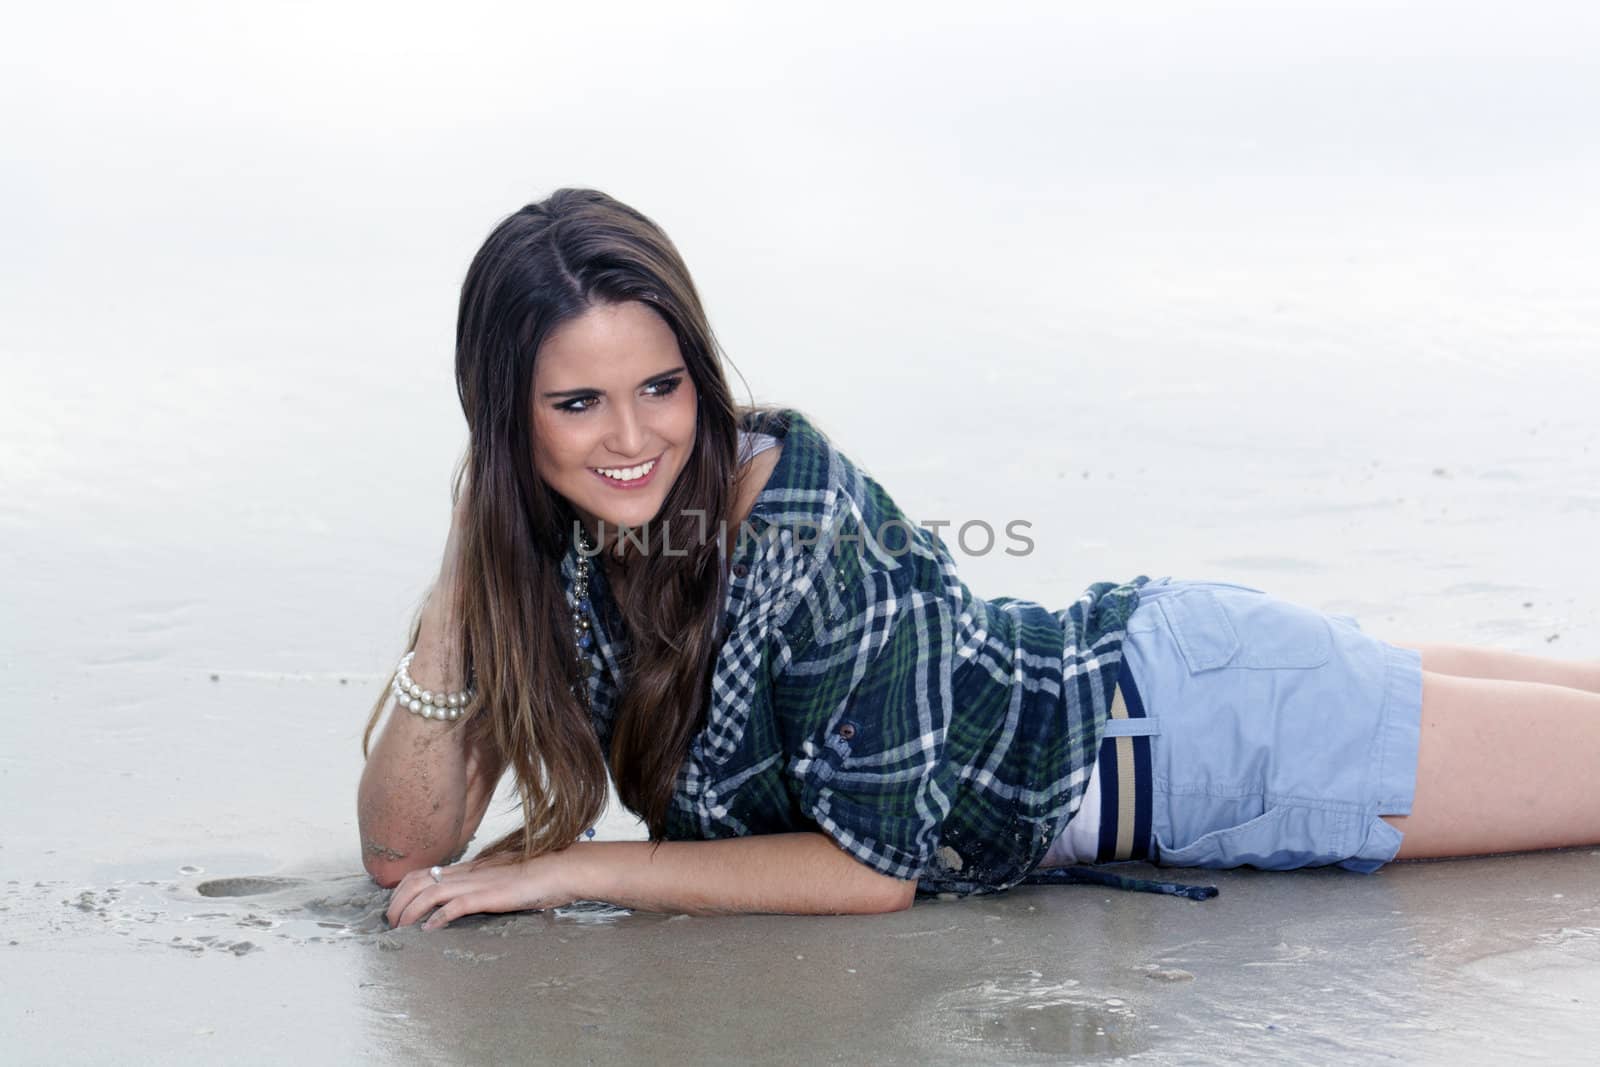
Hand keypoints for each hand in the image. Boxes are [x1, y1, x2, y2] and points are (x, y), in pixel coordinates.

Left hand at [384, 851, 579, 930]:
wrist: (562, 868)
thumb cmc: (538, 874)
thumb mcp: (503, 877)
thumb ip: (483, 885)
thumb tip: (466, 899)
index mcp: (470, 869)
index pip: (424, 873)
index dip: (402, 889)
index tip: (395, 907)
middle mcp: (468, 873)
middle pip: (418, 880)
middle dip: (397, 902)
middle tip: (390, 923)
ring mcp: (478, 883)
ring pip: (430, 891)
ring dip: (410, 911)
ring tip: (401, 929)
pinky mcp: (490, 895)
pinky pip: (456, 905)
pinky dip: (438, 918)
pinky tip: (430, 930)